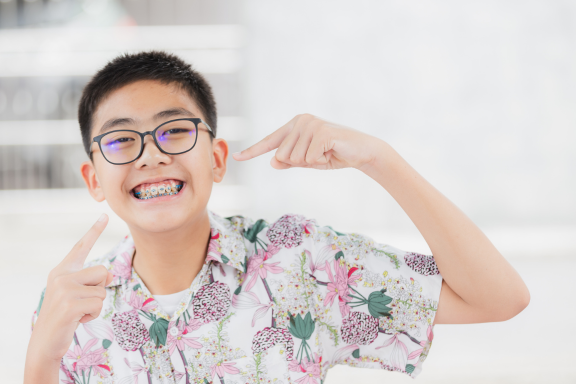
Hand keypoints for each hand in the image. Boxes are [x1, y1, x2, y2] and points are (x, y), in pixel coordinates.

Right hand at [29, 214, 113, 362]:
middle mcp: (61, 276)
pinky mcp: (70, 304)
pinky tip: (77, 320)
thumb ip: (91, 281)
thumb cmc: (65, 317)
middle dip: (99, 291)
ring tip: (78, 313)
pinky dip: (93, 315)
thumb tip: (108, 276)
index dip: (94, 231)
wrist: (45, 343)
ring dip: (96, 305)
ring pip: (102, 290)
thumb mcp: (77, 295)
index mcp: (62, 271)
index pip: (81, 247)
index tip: (105, 215)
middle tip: (81, 304)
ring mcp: (64, 289)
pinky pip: (98, 304)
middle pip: (103, 272)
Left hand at [232, 113, 382, 169]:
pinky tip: (332, 152)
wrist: (361, 152)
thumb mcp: (308, 161)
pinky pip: (309, 158)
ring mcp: (311, 124)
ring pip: (295, 158)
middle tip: (319, 155)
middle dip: (300, 162)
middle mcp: (300, 121)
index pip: (270, 141)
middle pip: (283, 155)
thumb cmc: (334, 154)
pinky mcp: (322, 132)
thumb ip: (290, 161)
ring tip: (326, 152)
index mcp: (295, 125)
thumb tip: (273, 161)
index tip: (238, 157)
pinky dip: (321, 161)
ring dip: (312, 162)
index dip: (253, 151)